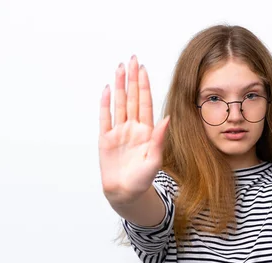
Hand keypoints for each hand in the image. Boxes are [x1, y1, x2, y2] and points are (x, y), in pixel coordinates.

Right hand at [99, 56, 169, 204]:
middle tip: (132, 59)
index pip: (145, 103)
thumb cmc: (143, 180)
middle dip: (132, 79)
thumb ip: (159, 139)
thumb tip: (167, 118)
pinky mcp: (105, 139)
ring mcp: (119, 132)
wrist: (126, 194)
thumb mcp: (154, 160)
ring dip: (119, 86)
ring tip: (119, 68)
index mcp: (146, 132)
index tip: (144, 69)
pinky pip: (105, 117)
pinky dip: (105, 103)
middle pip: (132, 98)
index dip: (144, 86)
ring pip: (119, 103)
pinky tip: (106, 88)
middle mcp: (133, 128)